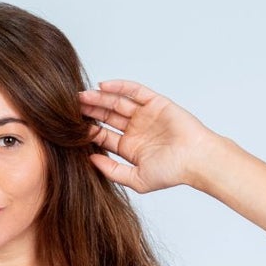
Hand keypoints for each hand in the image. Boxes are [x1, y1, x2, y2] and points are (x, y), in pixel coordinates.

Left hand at [79, 81, 222, 193]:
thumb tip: (90, 160)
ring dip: (100, 99)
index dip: (88, 131)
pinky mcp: (155, 102)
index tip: (70, 128)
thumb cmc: (172, 172)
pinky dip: (119, 87)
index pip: (103, 137)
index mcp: (130, 148)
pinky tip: (103, 86)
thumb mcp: (136, 179)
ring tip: (81, 96)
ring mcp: (145, 115)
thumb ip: (113, 171)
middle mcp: (136, 130)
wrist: (196, 159)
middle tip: (69, 107)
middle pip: (107, 117)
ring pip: (117, 103)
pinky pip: (134, 91)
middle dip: (90, 112)